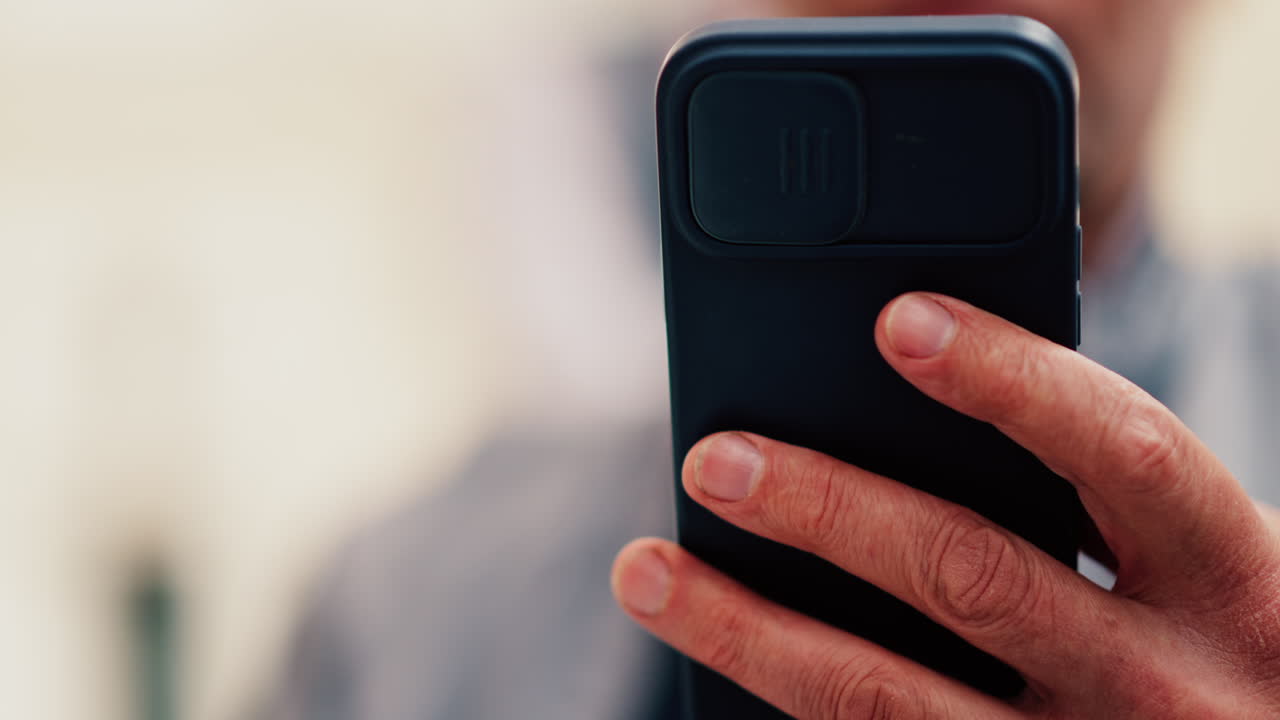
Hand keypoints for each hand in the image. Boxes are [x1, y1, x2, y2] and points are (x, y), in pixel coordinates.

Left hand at [612, 292, 1279, 718]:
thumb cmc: (1222, 644)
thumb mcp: (1206, 567)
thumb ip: (1104, 498)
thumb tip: (910, 393)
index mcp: (1235, 576)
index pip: (1128, 453)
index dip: (1013, 382)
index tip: (897, 320)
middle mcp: (1168, 684)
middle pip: (974, 578)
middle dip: (829, 512)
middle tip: (715, 459)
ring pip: (889, 700)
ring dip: (750, 633)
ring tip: (649, 572)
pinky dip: (781, 702)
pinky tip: (714, 661)